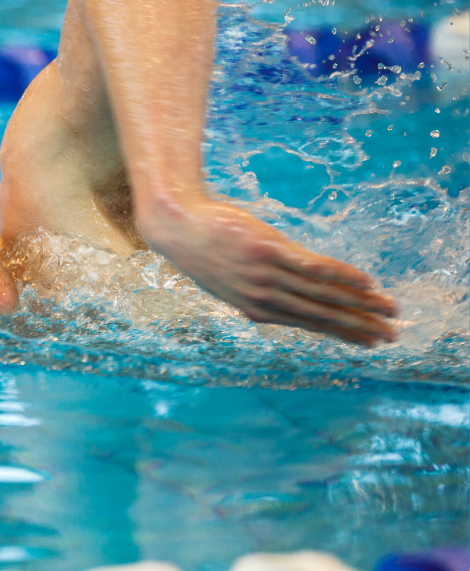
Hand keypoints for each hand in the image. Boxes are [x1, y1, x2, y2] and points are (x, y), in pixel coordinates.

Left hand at [141, 197, 398, 346]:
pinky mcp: (268, 252)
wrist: (179, 227)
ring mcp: (267, 277)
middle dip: (359, 326)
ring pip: (322, 295)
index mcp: (257, 310)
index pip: (309, 325)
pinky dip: (341, 276)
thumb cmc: (206, 251)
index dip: (342, 334)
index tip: (368, 343)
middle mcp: (265, 299)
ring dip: (360, 303)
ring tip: (388, 309)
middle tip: (391, 335)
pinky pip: (313, 268)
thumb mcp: (232, 280)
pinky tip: (364, 282)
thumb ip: (261, 292)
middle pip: (322, 315)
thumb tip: (288, 300)